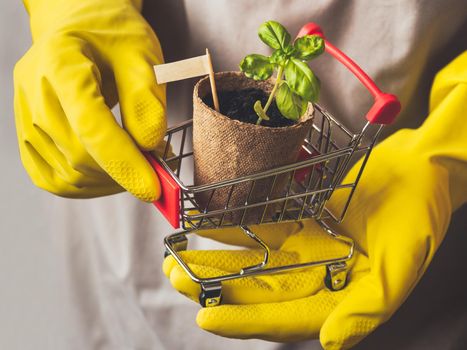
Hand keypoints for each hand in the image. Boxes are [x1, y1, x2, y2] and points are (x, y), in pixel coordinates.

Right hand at [14, 0, 164, 200]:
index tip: (153, 188)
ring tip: (137, 163)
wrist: (81, 25)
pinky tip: (110, 175)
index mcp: (61, 61)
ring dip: (108, 182)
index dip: (123, 162)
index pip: (90, 125)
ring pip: (66, 174)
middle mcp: (34, 90)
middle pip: (78, 155)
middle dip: (123, 172)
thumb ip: (145, 97)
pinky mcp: (28, 134)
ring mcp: (25, 115)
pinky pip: (51, 178)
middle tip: (156, 165)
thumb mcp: (141, 53)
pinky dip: (86, 186)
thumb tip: (149, 144)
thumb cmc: (112, 35)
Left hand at [163, 52, 466, 348]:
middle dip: (215, 288)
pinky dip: (234, 227)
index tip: (206, 316)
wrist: (419, 171)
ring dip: (214, 260)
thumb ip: (370, 306)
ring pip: (251, 259)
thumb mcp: (403, 263)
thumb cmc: (419, 215)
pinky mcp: (299, 220)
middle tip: (177, 279)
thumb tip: (335, 342)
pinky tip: (207, 225)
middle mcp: (314, 275)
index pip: (284, 317)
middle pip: (257, 290)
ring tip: (177, 258)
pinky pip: (260, 226)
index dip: (245, 320)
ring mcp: (304, 247)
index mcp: (338, 296)